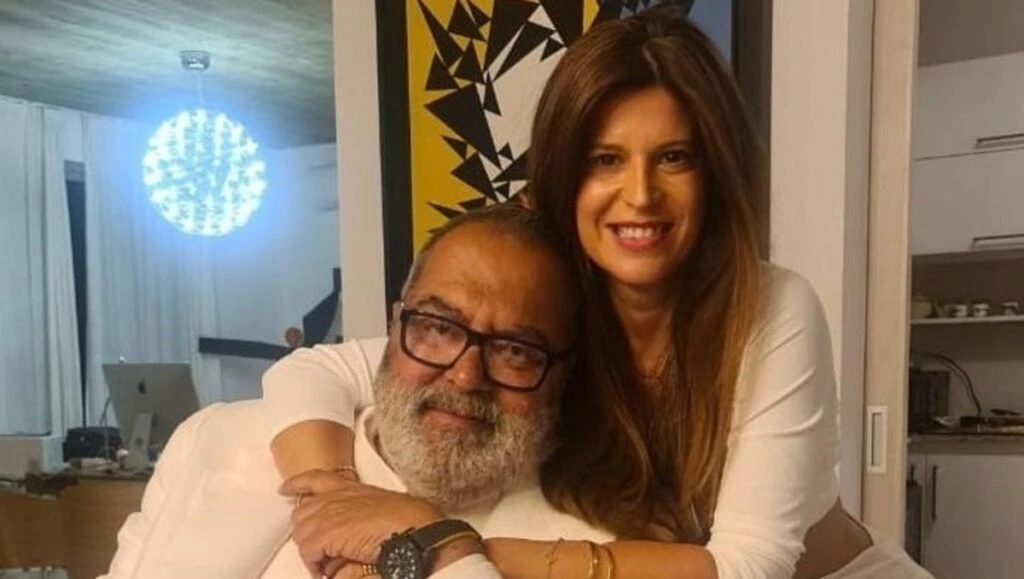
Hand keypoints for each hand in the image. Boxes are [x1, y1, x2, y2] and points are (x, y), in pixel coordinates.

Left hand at [284, 471, 444, 575]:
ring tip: (324, 564)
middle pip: (301, 511)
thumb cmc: (408, 519)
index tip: (285, 488)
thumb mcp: (379, 507)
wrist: (415, 527)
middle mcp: (336, 496)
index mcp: (350, 488)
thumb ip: (358, 513)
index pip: (315, 479)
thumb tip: (349, 537)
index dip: (297, 483)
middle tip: (317, 548)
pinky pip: (308, 550)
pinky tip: (324, 571)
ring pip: (301, 532)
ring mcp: (330, 512)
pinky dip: (313, 563)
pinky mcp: (328, 531)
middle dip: (305, 530)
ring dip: (310, 550)